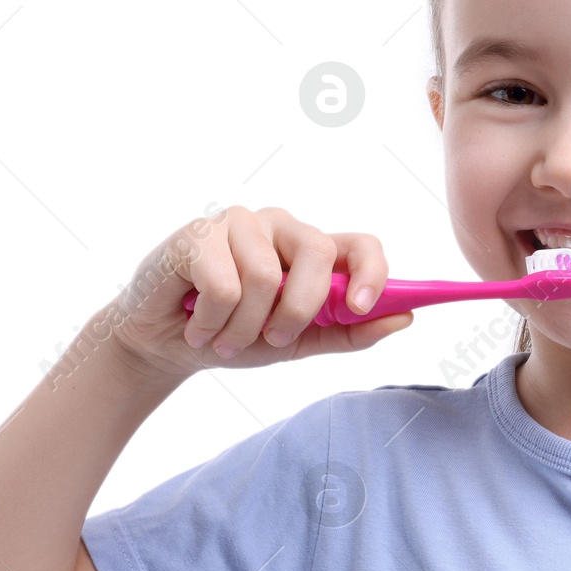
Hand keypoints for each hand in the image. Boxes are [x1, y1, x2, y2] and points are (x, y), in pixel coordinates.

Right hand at [106, 205, 411, 383]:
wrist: (166, 346)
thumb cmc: (236, 335)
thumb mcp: (298, 343)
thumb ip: (348, 331)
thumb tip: (404, 317)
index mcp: (312, 250)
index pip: (360, 244)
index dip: (372, 272)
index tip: (362, 306)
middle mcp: (281, 227)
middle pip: (317, 254)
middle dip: (297, 313)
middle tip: (270, 340)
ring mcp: (239, 224)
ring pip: (265, 278)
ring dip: (243, 328)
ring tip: (223, 337)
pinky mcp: (198, 233)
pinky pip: (224, 286)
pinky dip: (210, 322)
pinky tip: (195, 323)